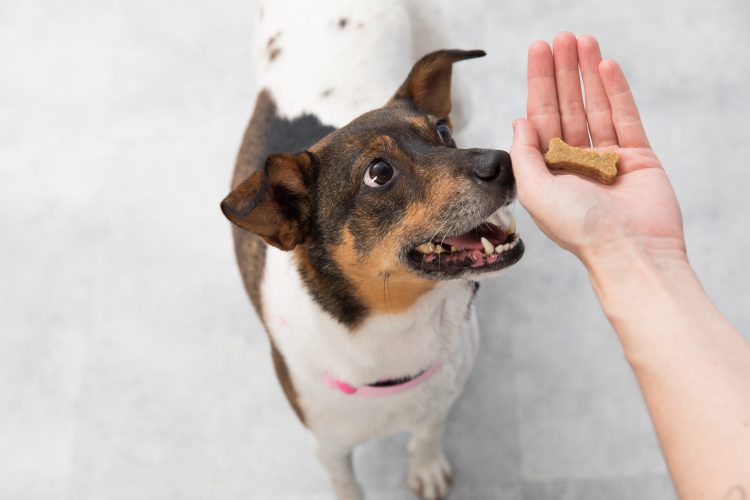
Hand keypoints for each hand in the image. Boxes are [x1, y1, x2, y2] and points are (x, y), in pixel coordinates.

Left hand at [510, 33, 684, 267]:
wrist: (630, 250)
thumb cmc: (579, 227)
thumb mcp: (535, 191)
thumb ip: (525, 154)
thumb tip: (519, 120)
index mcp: (548, 171)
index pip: (540, 118)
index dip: (538, 84)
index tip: (537, 51)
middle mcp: (575, 162)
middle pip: (566, 106)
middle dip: (562, 71)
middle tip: (560, 37)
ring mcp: (607, 158)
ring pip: (594, 106)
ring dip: (587, 73)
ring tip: (582, 40)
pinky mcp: (637, 157)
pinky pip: (625, 117)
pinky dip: (616, 91)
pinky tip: (605, 65)